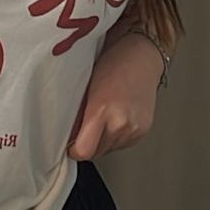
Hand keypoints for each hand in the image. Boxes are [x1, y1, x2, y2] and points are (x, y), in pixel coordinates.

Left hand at [67, 33, 162, 160]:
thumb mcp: (86, 86)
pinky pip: (122, 144)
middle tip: (83, 127)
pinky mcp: (143, 131)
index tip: (68, 144)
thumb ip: (78, 113)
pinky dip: (115, 136)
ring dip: (102, 141)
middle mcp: (120, 123)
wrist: (142, 56)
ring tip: (101, 119)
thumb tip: (67, 133)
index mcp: (102, 110)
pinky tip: (114, 118)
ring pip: (108, 150)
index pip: (83, 151)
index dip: (73, 150)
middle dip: (87, 144)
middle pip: (96, 153)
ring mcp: (134, 129)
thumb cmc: (113, 63)